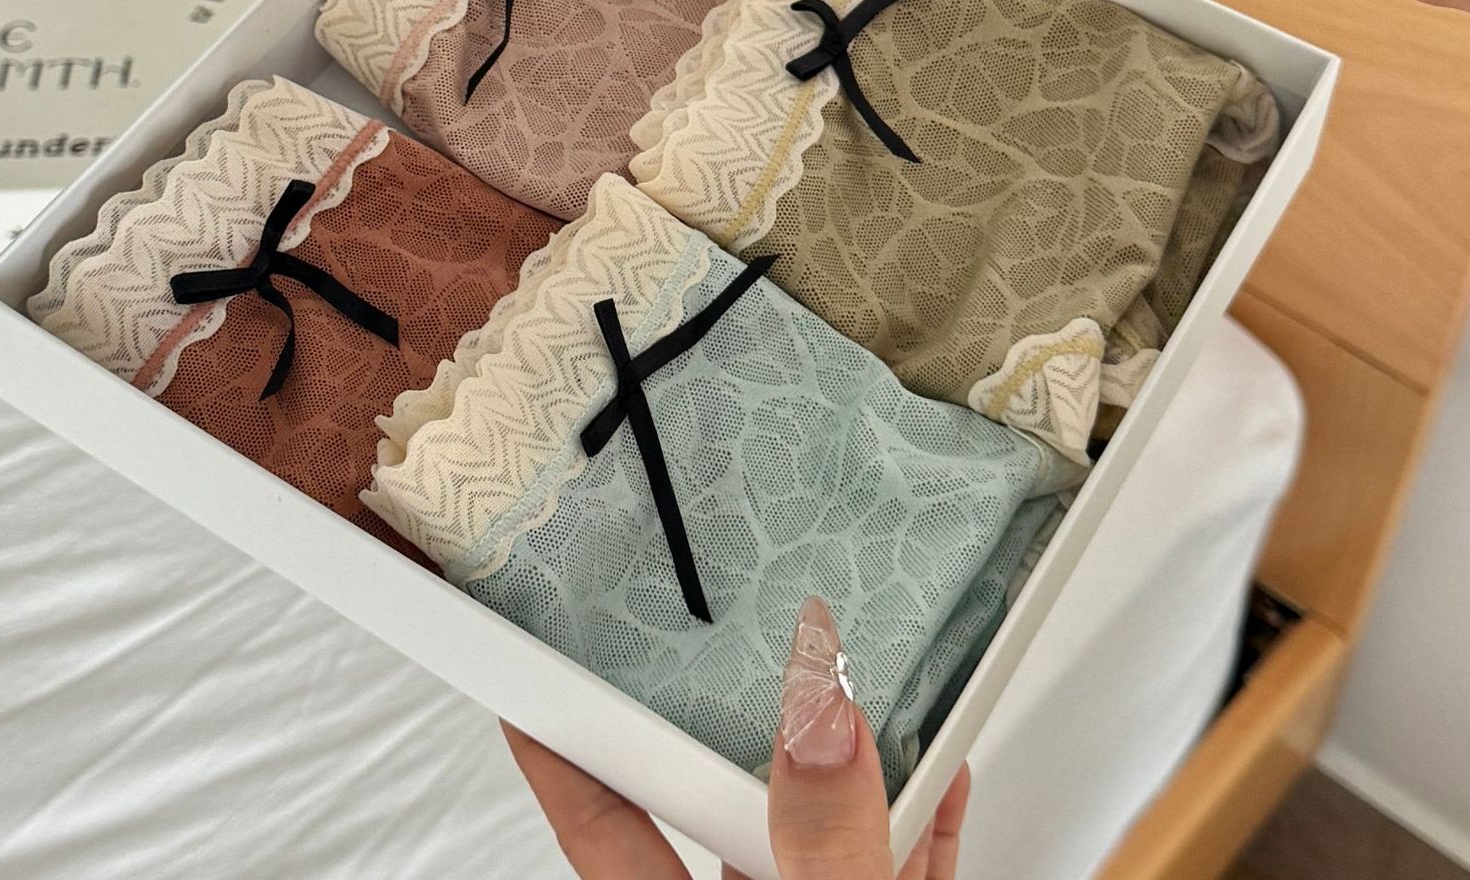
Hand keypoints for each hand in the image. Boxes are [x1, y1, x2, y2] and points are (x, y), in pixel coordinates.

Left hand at [504, 599, 967, 879]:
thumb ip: (825, 846)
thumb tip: (817, 722)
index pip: (600, 821)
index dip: (560, 736)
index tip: (527, 652)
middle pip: (722, 799)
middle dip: (740, 711)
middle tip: (740, 616)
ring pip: (818, 827)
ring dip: (848, 751)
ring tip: (854, 658)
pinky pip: (896, 862)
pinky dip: (922, 808)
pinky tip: (941, 753)